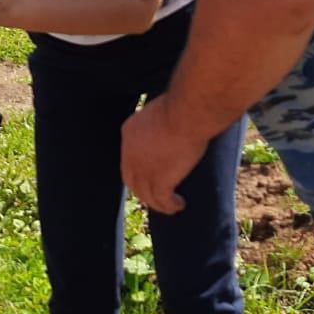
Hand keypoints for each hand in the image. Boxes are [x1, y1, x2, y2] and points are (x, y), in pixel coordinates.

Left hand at [121, 95, 209, 215]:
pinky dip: (170, 206)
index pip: (128, 157)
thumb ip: (159, 123)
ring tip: (170, 205)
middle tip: (156, 195)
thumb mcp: (160, 111)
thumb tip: (170, 126)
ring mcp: (143, 169)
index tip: (150, 174)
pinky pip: (162, 201)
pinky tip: (179, 205)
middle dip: (143, 190)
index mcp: (129, 132)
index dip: (138, 169)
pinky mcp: (159, 181)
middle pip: (132, 180)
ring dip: (157, 202)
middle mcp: (130, 153)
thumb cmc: (179, 107)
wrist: (185, 115)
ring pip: (145, 194)